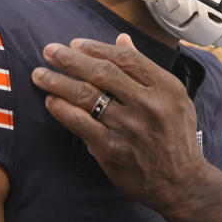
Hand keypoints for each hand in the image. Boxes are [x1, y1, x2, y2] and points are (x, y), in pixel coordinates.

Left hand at [32, 34, 209, 210]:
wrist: (181, 183)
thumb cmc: (176, 137)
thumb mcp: (174, 97)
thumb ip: (146, 68)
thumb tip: (122, 38)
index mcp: (165, 87)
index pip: (126, 58)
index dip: (97, 48)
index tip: (75, 44)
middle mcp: (148, 104)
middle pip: (102, 72)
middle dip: (71, 59)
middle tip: (50, 51)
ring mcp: (129, 127)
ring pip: (87, 96)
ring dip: (58, 82)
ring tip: (40, 74)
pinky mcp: (112, 149)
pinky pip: (80, 124)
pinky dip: (63, 110)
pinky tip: (52, 101)